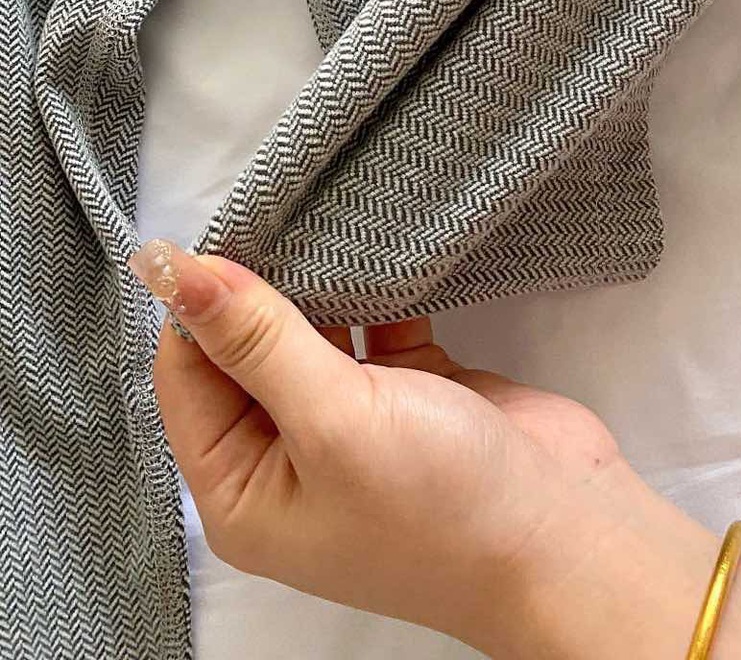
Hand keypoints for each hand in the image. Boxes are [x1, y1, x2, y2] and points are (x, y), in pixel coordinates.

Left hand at [127, 237, 656, 653]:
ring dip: (319, 281)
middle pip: (245, 351)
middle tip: (278, 206)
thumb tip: (171, 269)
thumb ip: (256, 339)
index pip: (186, 377)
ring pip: (311, 332)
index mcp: (241, 490)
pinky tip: (380, 245)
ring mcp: (354, 426)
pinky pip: (373, 327)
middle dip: (259, 285)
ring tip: (323, 211)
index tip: (227, 228)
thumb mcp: (334, 421)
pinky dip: (377, 290)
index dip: (198, 303)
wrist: (565, 538)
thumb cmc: (438, 505)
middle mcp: (287, 460)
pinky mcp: (414, 394)